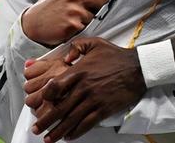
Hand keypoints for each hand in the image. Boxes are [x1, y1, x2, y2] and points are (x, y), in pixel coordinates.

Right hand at [23, 0, 142, 45]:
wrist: (31, 23)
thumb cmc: (51, 7)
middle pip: (103, 1)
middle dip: (95, 7)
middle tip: (76, 10)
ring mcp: (76, 8)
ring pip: (95, 16)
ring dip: (85, 20)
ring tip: (68, 18)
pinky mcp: (74, 23)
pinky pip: (86, 27)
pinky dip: (78, 29)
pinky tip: (66, 26)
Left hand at [31, 37, 145, 142]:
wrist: (138, 67)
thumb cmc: (116, 55)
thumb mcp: (96, 43)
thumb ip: (77, 46)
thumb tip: (65, 57)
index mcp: (79, 71)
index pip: (55, 87)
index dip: (45, 96)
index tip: (40, 102)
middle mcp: (84, 87)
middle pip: (60, 108)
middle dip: (46, 121)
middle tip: (36, 129)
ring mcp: (94, 99)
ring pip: (71, 119)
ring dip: (58, 131)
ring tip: (49, 139)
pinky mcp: (104, 109)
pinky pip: (87, 124)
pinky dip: (76, 132)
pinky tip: (69, 137)